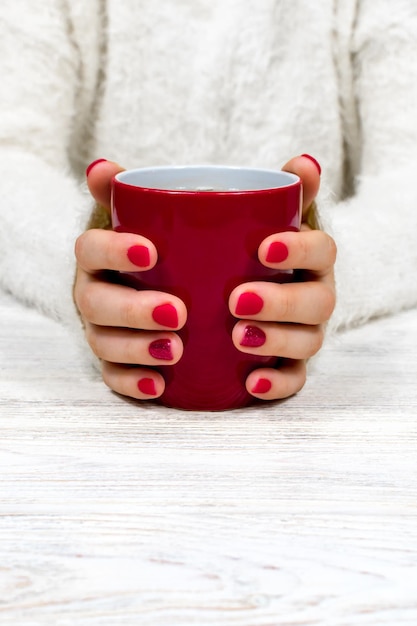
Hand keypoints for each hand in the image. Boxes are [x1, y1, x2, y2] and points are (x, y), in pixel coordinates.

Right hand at [73, 160, 186, 399]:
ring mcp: (101, 329)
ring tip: (175, 350)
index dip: (114, 250)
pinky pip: (112, 377)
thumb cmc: (164, 249)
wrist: (164, 284)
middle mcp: (93, 292)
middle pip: (96, 303)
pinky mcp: (115, 361)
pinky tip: (159, 386)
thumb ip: (144, 193)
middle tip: (177, 312)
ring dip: (135, 349)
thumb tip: (109, 166)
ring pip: (103, 343)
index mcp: (100, 255)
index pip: (91, 248)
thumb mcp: (161, 219)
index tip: (152, 252)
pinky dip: (132, 383)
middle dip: (132, 310)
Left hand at [229, 155, 336, 400]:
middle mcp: (315, 297)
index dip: (300, 250)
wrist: (241, 287)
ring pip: (307, 343)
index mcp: (312, 259)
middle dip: (282, 303)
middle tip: (237, 300)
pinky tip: (251, 384)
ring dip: (276, 342)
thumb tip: (305, 163)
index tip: (263, 248)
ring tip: (237, 337)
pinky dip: (276, 384)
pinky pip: (293, 380)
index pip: (322, 251)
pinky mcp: (288, 365)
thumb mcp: (262, 220)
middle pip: (317, 303)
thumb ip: (281, 192)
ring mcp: (305, 333)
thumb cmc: (251, 251)